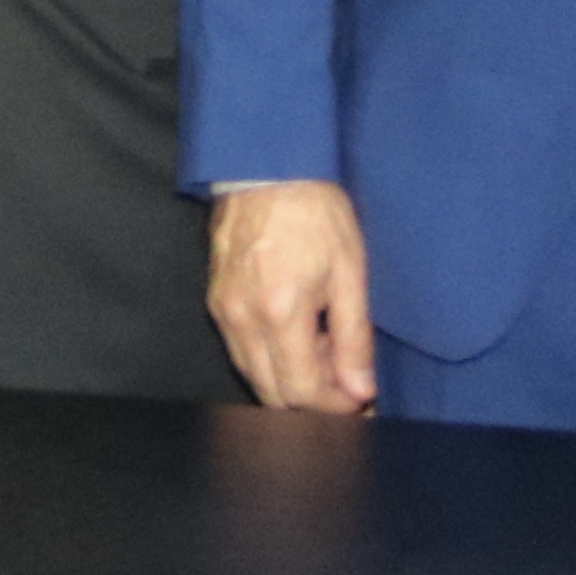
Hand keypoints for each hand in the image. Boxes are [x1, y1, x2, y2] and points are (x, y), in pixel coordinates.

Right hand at [208, 181, 375, 414]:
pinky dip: (270, 359)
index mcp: (280, 312)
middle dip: (313, 400)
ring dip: (290, 381)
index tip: (360, 397)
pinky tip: (297, 335)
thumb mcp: (350, 272)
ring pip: (253, 376)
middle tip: (346, 380)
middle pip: (272, 395)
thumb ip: (354, 337)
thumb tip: (360, 389)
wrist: (265, 168)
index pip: (302, 392)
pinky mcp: (215, 302)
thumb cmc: (314, 212)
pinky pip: (241, 351)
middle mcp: (243, 320)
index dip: (335, 406)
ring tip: (324, 352)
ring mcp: (223, 312)